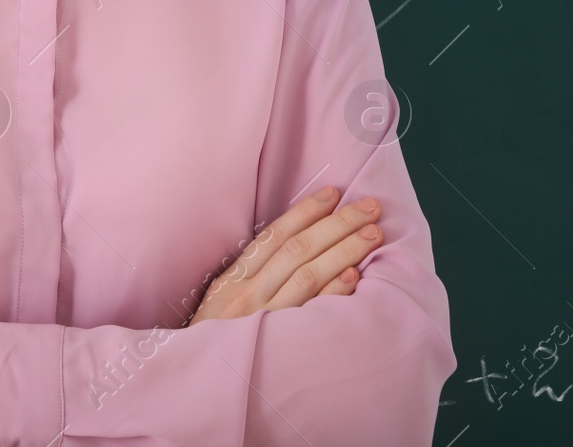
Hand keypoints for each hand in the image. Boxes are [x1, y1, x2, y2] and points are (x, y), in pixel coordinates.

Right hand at [187, 186, 382, 325]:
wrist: (200, 380)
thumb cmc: (213, 338)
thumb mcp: (220, 299)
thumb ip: (248, 275)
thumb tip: (289, 245)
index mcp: (234, 279)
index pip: (273, 236)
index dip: (304, 212)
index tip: (333, 193)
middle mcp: (249, 293)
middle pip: (298, 250)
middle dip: (336, 224)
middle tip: (368, 206)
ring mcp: (265, 318)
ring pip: (308, 275)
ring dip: (344, 251)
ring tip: (373, 233)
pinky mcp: (279, 343)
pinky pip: (312, 313)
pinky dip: (334, 293)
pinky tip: (355, 276)